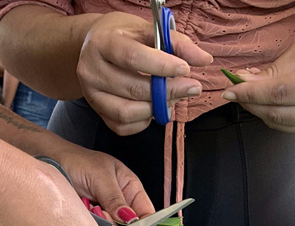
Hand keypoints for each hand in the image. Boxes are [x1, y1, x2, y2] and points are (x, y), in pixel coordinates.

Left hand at [51, 144, 154, 223]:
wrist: (51, 162)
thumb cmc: (78, 162)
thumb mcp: (100, 176)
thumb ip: (115, 198)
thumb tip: (130, 219)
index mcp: (130, 189)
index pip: (146, 213)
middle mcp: (120, 204)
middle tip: (102, 213)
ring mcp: (105, 215)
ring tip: (89, 208)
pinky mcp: (91, 222)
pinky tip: (83, 212)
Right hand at [78, 12, 211, 135]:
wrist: (93, 46)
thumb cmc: (123, 36)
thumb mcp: (147, 29)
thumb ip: (177, 43)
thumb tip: (203, 60)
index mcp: (103, 43)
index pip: (133, 57)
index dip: (161, 66)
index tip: (186, 69)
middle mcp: (91, 69)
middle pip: (133, 88)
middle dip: (168, 91)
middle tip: (191, 88)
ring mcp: (91, 94)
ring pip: (127, 112)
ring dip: (156, 109)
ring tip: (171, 98)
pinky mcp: (96, 111)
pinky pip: (123, 126)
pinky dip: (144, 121)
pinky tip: (153, 107)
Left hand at [222, 30, 294, 133]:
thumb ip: (276, 69)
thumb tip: (243, 81)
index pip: (281, 93)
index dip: (251, 94)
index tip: (229, 90)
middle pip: (279, 113)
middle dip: (251, 104)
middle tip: (234, 91)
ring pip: (281, 125)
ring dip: (259, 112)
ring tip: (249, 95)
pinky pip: (289, 128)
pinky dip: (272, 117)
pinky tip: (266, 103)